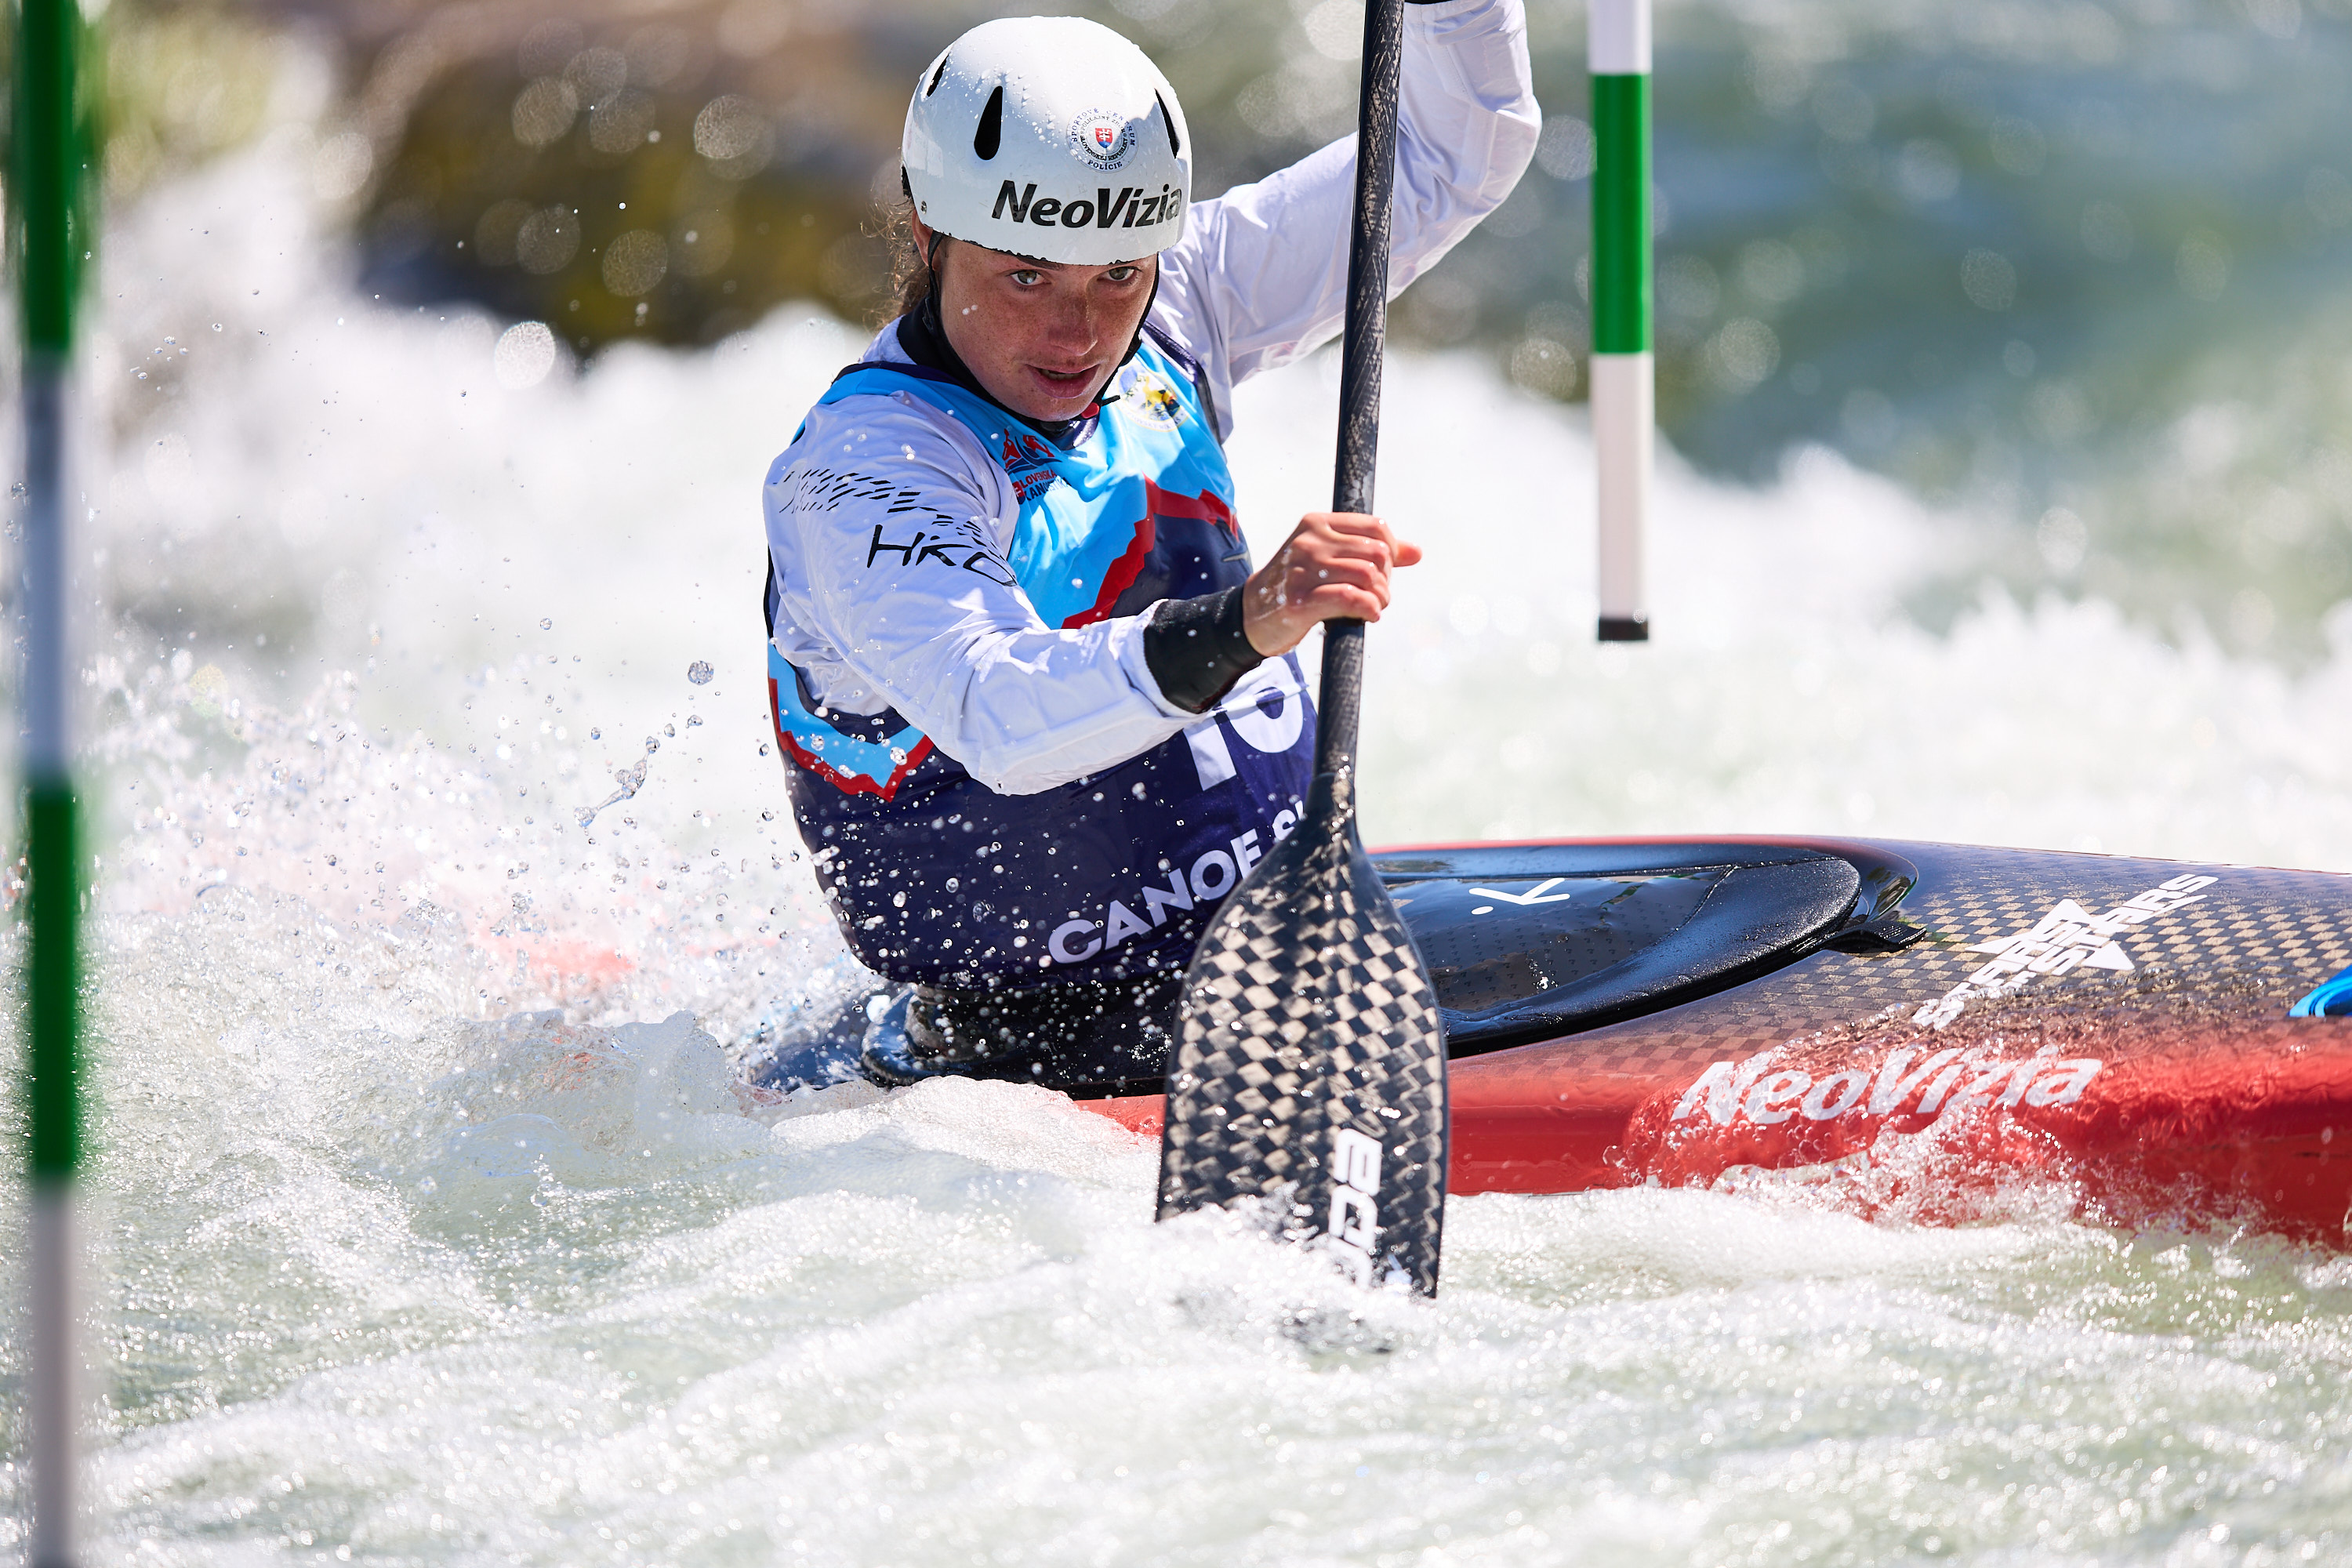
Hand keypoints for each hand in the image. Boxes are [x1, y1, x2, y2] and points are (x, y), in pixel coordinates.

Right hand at [1242, 511, 1422, 655]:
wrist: (1250, 614)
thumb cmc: (1295, 584)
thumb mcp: (1327, 557)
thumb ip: (1369, 551)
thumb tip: (1416, 552)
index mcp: (1317, 523)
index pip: (1376, 528)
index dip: (1392, 553)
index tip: (1385, 573)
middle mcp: (1310, 541)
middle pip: (1377, 553)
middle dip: (1386, 579)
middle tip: (1378, 595)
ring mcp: (1303, 570)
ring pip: (1368, 576)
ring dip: (1380, 597)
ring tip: (1373, 607)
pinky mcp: (1300, 600)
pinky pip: (1351, 598)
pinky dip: (1369, 608)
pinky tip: (1368, 615)